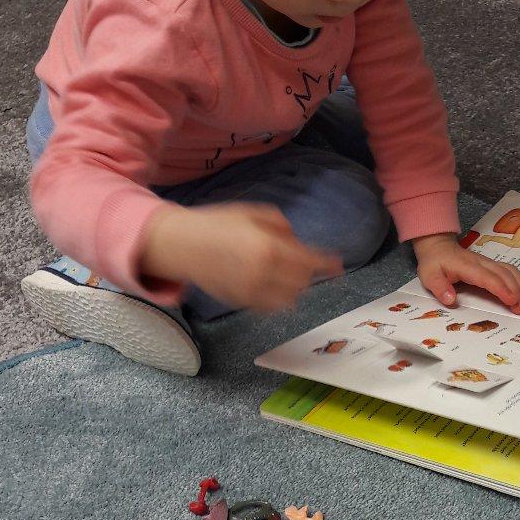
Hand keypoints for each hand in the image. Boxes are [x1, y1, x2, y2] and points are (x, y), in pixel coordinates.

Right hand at [139, 201, 341, 311]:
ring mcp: (251, 291)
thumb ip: (280, 226)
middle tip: (301, 260)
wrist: (181, 244)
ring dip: (295, 287)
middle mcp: (262, 273)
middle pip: (302, 282)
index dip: (327, 264)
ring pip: (289, 299)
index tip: (337, 266)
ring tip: (285, 272)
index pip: (308, 260)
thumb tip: (296, 242)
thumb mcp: (252, 212)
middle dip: (307, 272)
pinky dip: (278, 297)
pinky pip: (271, 307)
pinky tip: (270, 283)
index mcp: (267, 247)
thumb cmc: (217, 223)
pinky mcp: (241, 302)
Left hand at [413, 234, 519, 315]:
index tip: (512, 301)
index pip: (489, 278)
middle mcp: (482, 263)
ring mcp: (488, 263)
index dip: (502, 289)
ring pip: (509, 271)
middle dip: (516, 291)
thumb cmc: (434, 263)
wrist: (437, 247)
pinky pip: (509, 270)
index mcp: (468, 267)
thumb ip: (440, 288)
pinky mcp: (491, 265)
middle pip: (504, 275)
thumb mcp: (429, 276)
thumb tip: (450, 300)